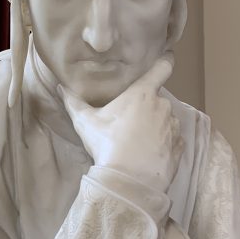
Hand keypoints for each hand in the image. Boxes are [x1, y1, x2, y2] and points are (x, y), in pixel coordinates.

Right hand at [60, 57, 182, 192]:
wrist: (128, 181)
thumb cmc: (107, 144)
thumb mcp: (86, 122)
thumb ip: (74, 102)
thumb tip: (61, 87)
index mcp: (143, 94)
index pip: (163, 67)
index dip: (165, 60)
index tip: (166, 57)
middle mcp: (163, 106)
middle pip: (158, 98)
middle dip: (147, 106)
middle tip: (130, 120)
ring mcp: (173, 127)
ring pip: (166, 120)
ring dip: (156, 126)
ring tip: (139, 141)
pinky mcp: (179, 147)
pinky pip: (173, 140)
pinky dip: (164, 144)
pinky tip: (149, 153)